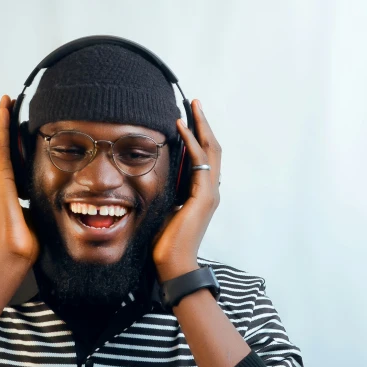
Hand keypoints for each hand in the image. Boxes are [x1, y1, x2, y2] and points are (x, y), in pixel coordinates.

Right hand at [0, 95, 39, 264]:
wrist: (12, 256)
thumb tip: (52, 197)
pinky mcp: (0, 182)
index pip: (2, 156)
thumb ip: (35, 200)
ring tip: (5, 102)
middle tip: (7, 102)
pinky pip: (0, 150)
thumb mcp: (33, 213)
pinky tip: (5, 116)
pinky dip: (1, 131)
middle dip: (0, 123)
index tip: (13, 120)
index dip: (5, 137)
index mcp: (1, 190)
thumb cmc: (23, 242)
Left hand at [152, 100, 221, 280]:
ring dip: (201, 126)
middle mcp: (211, 190)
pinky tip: (181, 127)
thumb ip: (167, 193)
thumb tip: (154, 179)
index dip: (197, 135)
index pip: (204, 157)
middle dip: (203, 123)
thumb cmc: (166, 243)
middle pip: (212, 148)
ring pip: (210, 150)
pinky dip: (191, 142)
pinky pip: (199, 162)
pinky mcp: (204, 197)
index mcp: (202, 193)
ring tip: (192, 106)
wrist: (173, 264)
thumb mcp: (165, 209)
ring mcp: (210, 193)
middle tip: (194, 102)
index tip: (187, 118)